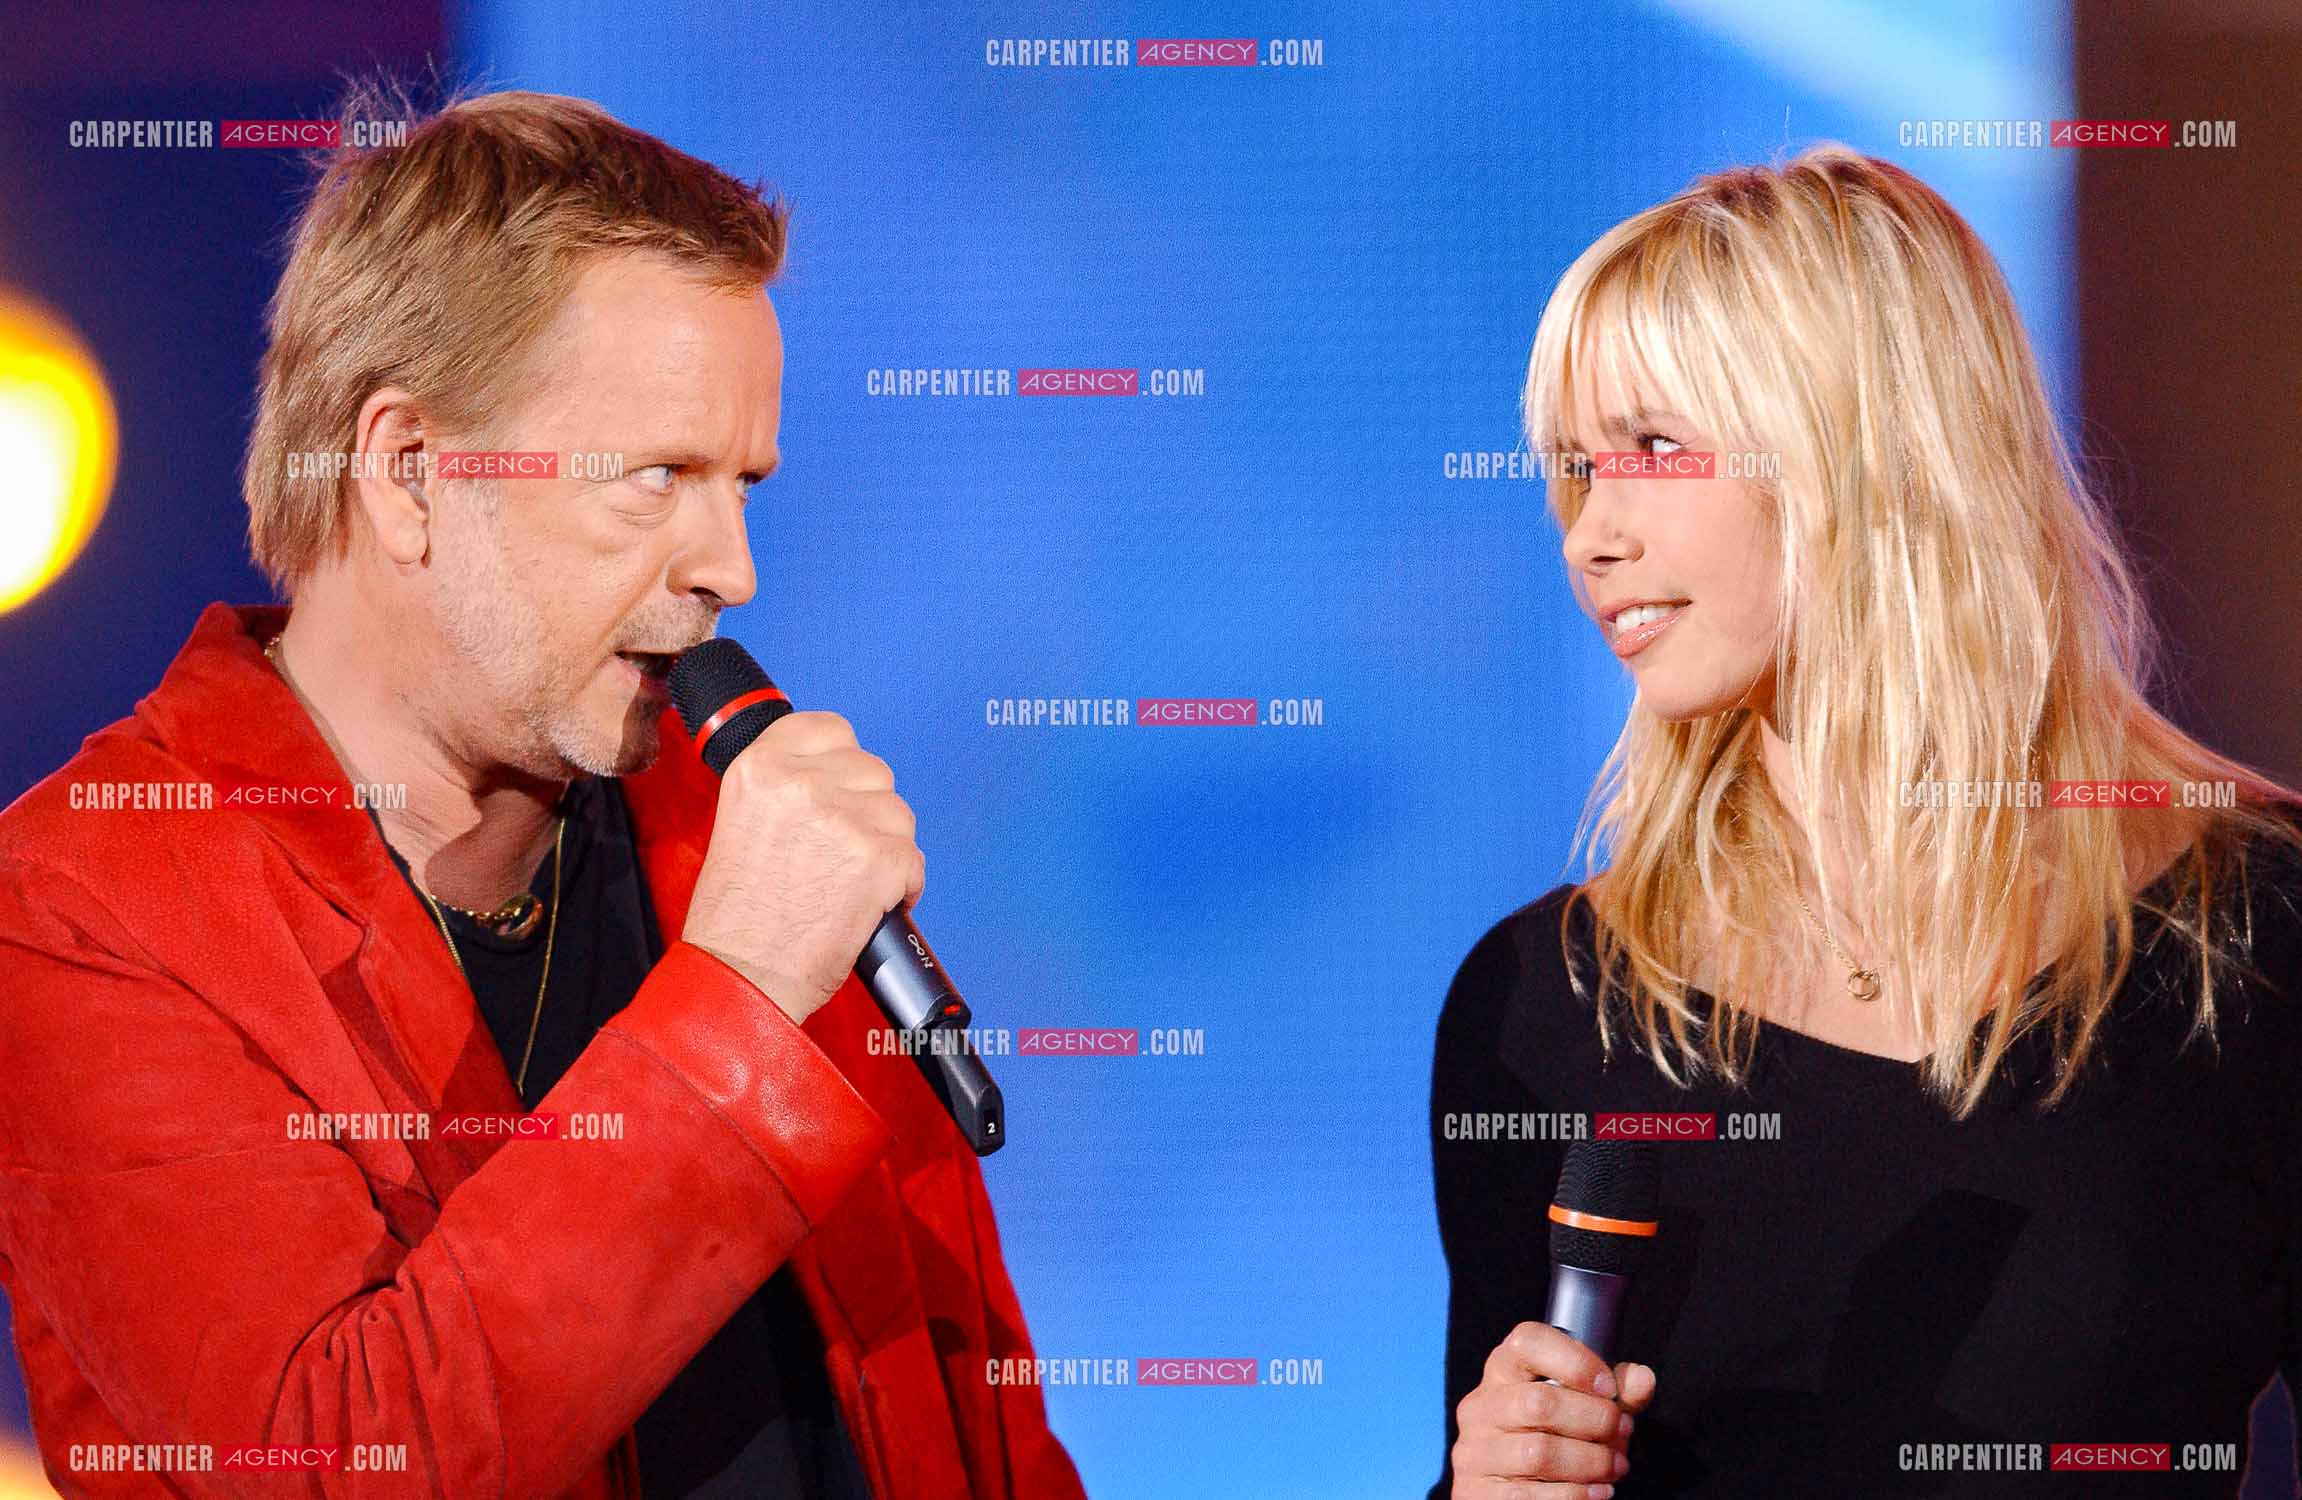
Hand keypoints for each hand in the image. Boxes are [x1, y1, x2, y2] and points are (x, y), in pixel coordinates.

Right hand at [681, 710, 923, 1024]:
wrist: (742, 976)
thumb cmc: (737, 917)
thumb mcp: (740, 820)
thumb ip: (785, 788)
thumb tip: (835, 776)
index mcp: (760, 767)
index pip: (831, 729)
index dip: (843, 763)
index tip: (840, 789)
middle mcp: (802, 784)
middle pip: (873, 772)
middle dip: (866, 811)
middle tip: (838, 854)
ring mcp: (844, 819)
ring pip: (898, 814)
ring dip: (885, 847)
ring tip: (848, 883)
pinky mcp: (879, 858)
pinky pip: (913, 859)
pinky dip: (902, 886)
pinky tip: (868, 905)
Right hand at [1452, 1321, 1657, 1498]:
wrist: (1515, 1488)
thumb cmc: (1553, 1435)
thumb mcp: (1585, 1407)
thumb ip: (1617, 1393)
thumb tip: (1642, 1379)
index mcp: (1503, 1371)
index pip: (1527, 1342)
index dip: (1575, 1361)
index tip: (1609, 1388)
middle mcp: (1481, 1406)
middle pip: (1539, 1402)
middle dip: (1595, 1420)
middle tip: (1622, 1432)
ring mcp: (1475, 1451)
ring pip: (1539, 1453)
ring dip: (1591, 1463)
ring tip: (1614, 1465)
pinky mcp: (1477, 1492)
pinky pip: (1530, 1496)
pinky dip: (1575, 1496)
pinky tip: (1597, 1491)